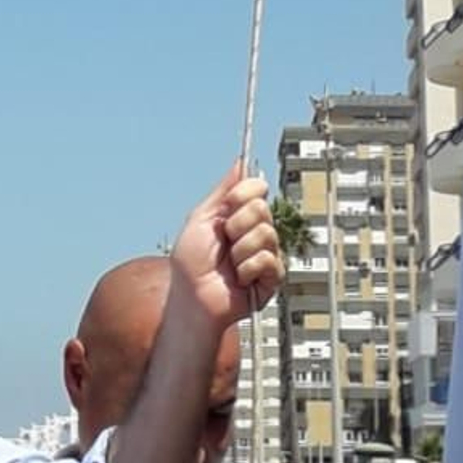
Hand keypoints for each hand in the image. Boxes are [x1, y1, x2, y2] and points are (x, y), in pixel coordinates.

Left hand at [171, 165, 282, 330]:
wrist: (193, 300)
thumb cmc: (191, 265)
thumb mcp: (200, 219)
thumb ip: (222, 191)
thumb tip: (239, 162)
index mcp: (239, 215)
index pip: (257, 188)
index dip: (244, 193)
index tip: (230, 204)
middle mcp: (255, 231)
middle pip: (262, 208)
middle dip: (237, 224)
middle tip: (225, 241)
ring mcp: (265, 253)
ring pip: (266, 233)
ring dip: (240, 250)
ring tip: (230, 264)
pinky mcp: (272, 276)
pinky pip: (268, 259)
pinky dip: (247, 268)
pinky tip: (240, 278)